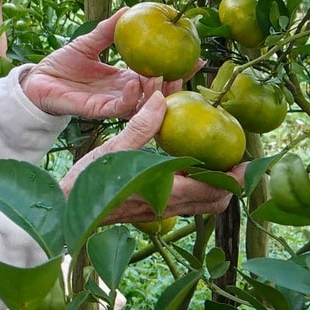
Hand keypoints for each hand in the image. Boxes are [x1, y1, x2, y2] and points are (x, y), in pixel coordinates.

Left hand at [23, 8, 172, 120]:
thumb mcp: (89, 42)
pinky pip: (115, 109)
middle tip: (187, 68)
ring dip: (153, 92)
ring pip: (140, 104)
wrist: (37, 80)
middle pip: (155, 95)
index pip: (156, 77)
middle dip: (173, 84)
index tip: (197, 57)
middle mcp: (121, 94)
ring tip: (164, 75)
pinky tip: (134, 83)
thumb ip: (108, 30)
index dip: (176, 69)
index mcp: (123, 79)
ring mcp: (109, 104)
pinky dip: (127, 98)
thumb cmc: (62, 64)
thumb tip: (128, 9)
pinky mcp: (94, 111)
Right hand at [59, 90, 244, 219]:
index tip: (245, 160)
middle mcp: (167, 207)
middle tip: (234, 162)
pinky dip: (193, 188)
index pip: (214, 189)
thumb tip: (161, 97)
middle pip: (213, 202)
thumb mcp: (114, 150)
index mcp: (165, 192)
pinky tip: (182, 168)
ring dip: (212, 187)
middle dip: (228, 185)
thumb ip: (141, 126)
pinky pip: (183, 203)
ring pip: (199, 205)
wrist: (65, 211)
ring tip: (213, 163)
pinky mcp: (148, 212)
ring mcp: (158, 212)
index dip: (234, 177)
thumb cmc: (88, 182)